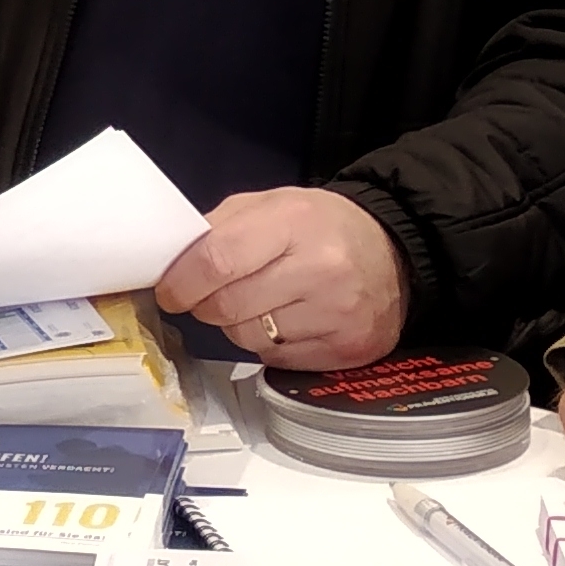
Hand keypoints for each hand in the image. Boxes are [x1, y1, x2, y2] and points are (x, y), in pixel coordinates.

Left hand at [157, 188, 408, 370]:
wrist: (394, 252)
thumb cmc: (321, 226)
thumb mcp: (271, 205)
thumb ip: (218, 229)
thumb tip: (171, 266)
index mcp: (294, 222)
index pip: (217, 261)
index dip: (181, 282)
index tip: (170, 290)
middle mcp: (320, 269)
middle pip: (226, 307)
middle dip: (204, 305)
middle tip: (209, 296)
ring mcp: (337, 315)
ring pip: (247, 339)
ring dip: (237, 325)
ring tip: (259, 303)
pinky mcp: (346, 350)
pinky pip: (276, 359)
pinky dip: (268, 345)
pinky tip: (287, 321)